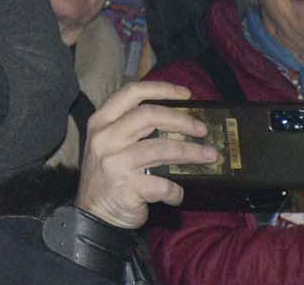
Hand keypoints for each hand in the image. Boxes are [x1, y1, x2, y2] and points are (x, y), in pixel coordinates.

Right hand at [75, 81, 219, 229]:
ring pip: (161, 149)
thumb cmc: (108, 176)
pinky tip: (177, 193)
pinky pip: (163, 184)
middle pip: (149, 116)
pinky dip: (176, 190)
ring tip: (209, 156)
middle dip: (182, 121)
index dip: (161, 89)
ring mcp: (115, 163)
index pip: (131, 93)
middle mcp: (105, 138)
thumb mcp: (109, 144)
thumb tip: (177, 119)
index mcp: (101, 122)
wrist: (94, 215)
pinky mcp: (127, 188)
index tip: (186, 94)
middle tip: (202, 129)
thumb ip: (132, 129)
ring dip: (191, 152)